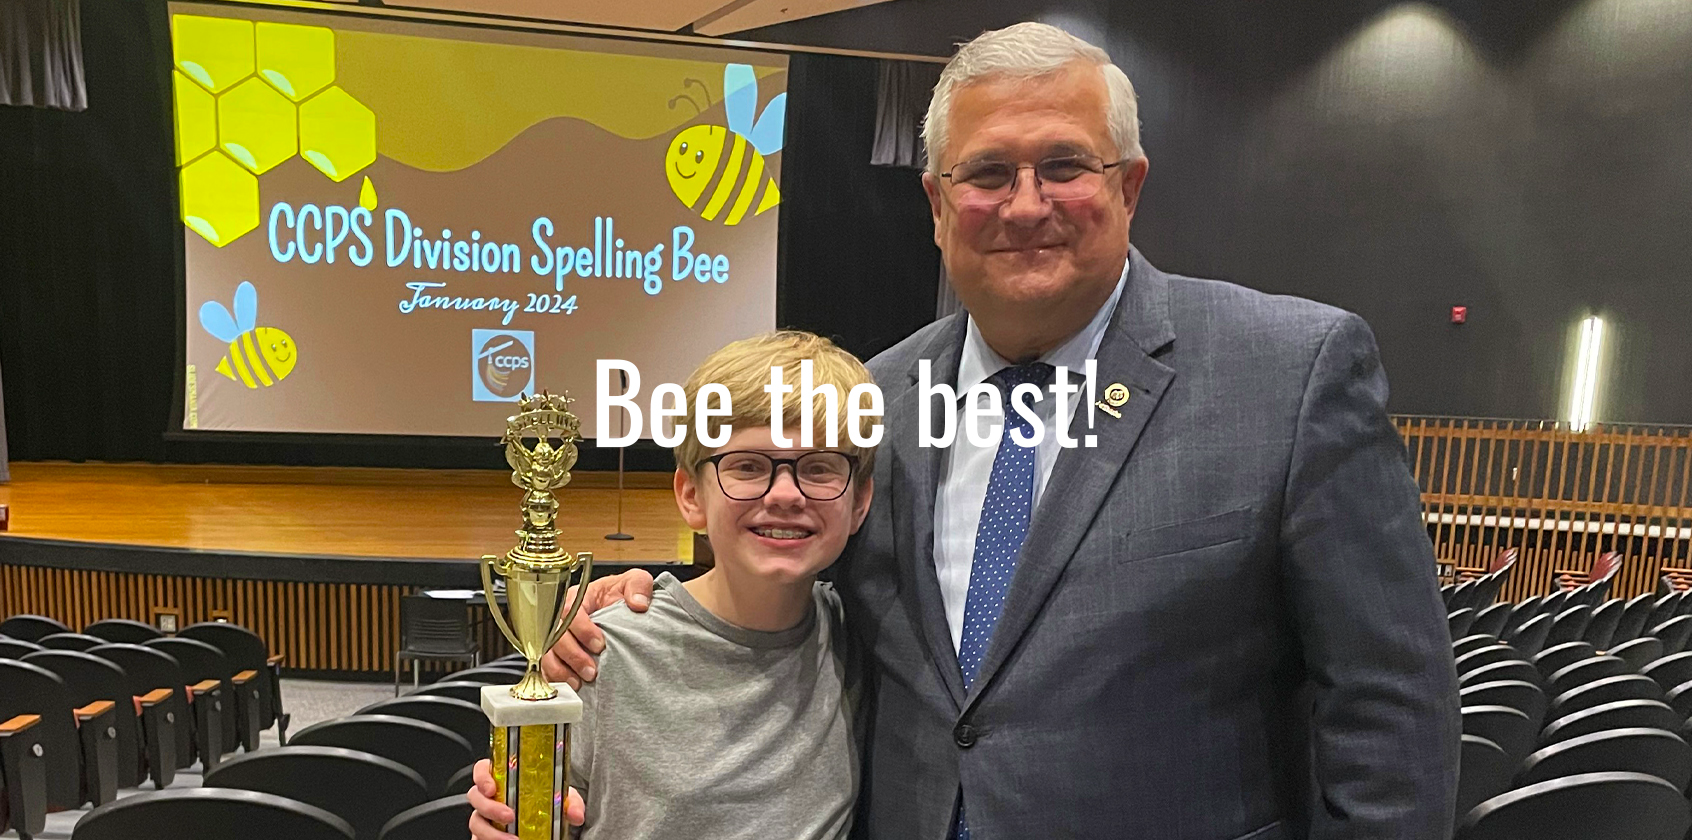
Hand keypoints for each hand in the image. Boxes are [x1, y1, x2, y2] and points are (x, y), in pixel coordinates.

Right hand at [467, 758, 583, 837]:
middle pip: (475, 797)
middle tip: (510, 816)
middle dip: (490, 807)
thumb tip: (576, 814)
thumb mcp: (561, 798)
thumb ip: (570, 802)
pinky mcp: (485, 836)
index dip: (482, 777)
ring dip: (492, 832)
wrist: (548, 825)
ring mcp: (485, 818)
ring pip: (476, 822)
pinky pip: (479, 839)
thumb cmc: (548, 804)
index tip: (491, 788)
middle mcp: (490, 797)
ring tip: (512, 839)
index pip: (482, 770)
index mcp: (503, 779)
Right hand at [541, 570, 654, 689]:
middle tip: (592, 671)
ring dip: (562, 670)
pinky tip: (571, 686)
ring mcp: (558, 635)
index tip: (600, 645)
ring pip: (548, 653)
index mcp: (579, 597)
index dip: (583, 630)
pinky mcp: (558, 653)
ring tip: (580, 683)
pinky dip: (556, 678)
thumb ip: (639, 586)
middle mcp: (563, 616)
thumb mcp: (636, 582)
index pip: (571, 611)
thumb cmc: (623, 595)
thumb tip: (638, 603)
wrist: (624, 610)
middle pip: (555, 635)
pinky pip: (547, 667)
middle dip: (573, 655)